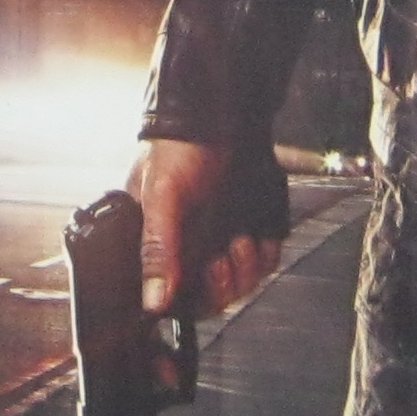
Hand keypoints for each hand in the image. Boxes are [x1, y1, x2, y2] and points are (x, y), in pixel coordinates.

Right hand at [130, 138, 279, 318]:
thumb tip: (152, 300)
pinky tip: (255, 237)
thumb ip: (156, 249)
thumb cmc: (178, 149)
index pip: (173, 294)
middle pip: (211, 297)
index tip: (202, 282)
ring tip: (239, 240)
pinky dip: (264, 256)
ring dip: (244, 270)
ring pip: (240, 283)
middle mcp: (190, 246)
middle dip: (222, 285)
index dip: (191, 298)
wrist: (220, 115)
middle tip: (221, 260)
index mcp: (160, 243)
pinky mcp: (250, 230)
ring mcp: (221, 239)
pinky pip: (263, 263)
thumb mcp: (160, 197)